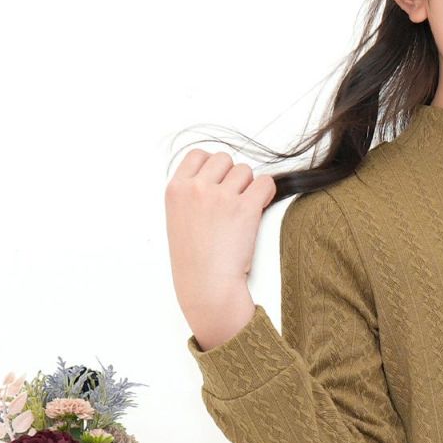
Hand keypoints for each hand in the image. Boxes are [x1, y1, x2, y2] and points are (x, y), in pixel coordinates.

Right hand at [165, 148, 277, 325]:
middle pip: (225, 159)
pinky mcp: (245, 208)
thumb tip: (217, 177)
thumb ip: (191, 194)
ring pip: (246, 171)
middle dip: (232, 177)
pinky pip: (266, 183)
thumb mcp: (178, 219)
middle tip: (231, 203)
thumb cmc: (194, 261)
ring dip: (248, 187)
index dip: (213, 167)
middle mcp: (197, 188)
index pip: (198, 155)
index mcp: (175, 189)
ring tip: (241, 214)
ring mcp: (221, 197)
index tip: (218, 185)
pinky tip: (259, 209)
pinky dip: (266, 193)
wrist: (207, 287)